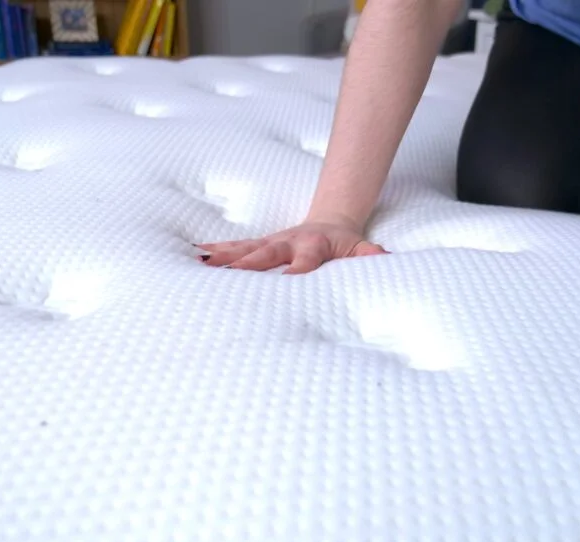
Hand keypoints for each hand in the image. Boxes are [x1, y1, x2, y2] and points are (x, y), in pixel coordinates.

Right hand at [194, 219, 387, 273]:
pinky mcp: (259, 244)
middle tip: (229, 272)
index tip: (285, 283)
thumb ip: (370, 256)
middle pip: (266, 253)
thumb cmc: (344, 242)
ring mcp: (271, 242)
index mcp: (313, 246)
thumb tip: (385, 259)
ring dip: (223, 258)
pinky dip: (215, 252)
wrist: (330, 220)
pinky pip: (235, 248)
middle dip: (248, 263)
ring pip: (244, 249)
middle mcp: (288, 242)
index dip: (295, 272)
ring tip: (199, 265)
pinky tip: (193, 257)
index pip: (304, 262)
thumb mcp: (361, 248)